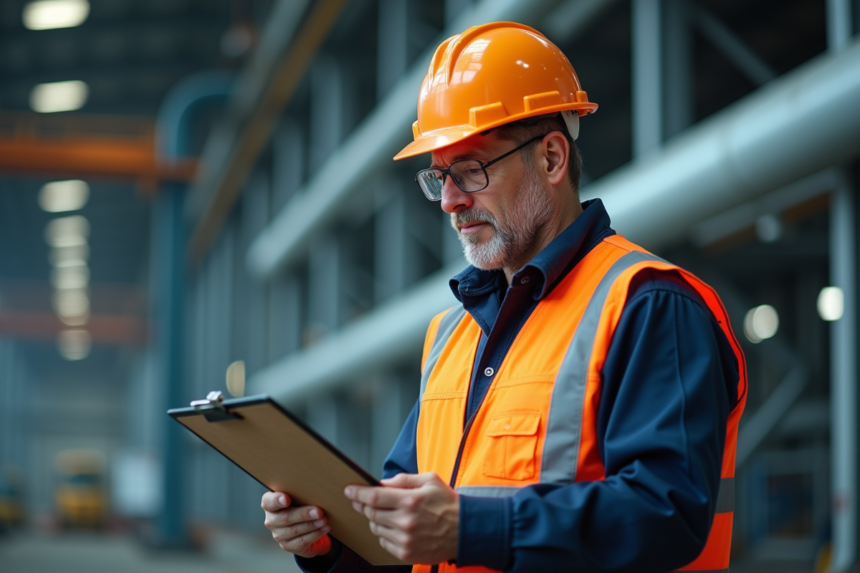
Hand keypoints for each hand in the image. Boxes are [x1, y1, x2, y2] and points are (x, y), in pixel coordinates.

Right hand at [261, 492, 331, 557]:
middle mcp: (271, 520)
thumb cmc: (300, 505)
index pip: (268, 501)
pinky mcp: (288, 545)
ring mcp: (278, 534)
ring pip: (294, 530)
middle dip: (303, 514)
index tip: (287, 499)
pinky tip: (324, 528)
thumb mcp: (298, 496)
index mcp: (270, 504)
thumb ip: (300, 493)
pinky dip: (315, 534)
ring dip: (311, 525)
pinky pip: (302, 541)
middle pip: (285, 517)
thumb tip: (315, 490)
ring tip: (324, 520)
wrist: (305, 525)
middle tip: (318, 511)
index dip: (276, 500)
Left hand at [344, 472, 458, 563]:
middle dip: (363, 505)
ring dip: (375, 519)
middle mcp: (405, 522)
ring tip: (386, 514)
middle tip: (360, 500)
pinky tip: (394, 527)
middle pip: (371, 513)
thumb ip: (404, 480)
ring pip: (375, 528)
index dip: (358, 493)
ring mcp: (405, 540)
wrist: (466, 531)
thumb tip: (382, 483)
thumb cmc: (448, 503)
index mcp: (410, 501)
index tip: (349, 490)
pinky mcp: (406, 554)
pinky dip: (384, 533)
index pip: (374, 497)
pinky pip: (384, 542)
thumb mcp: (430, 480)